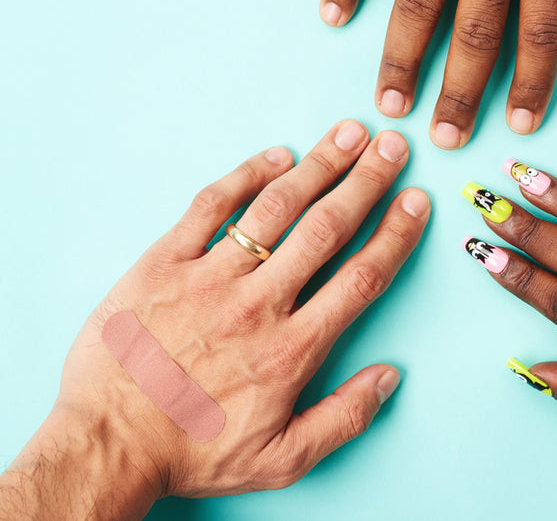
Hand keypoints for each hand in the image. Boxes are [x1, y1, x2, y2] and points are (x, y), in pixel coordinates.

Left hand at [3, 121, 429, 515]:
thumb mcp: (282, 458)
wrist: (105, 445)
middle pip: (326, 229)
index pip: (361, 277)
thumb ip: (343, 418)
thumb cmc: (193, 452)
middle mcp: (258, 304)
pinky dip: (244, 176)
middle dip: (366, 182)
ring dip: (318, 166)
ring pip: (276, 208)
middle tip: (393, 146)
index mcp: (292, 349)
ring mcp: (208, 278)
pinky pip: (209, 207)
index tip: (416, 202)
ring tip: (348, 134)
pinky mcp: (162, 263)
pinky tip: (274, 156)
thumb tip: (390, 376)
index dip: (395, 234)